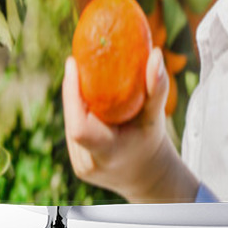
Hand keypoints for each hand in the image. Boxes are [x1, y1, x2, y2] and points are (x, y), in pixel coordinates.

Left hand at [62, 46, 170, 200]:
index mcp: (107, 153)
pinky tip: (85, 89)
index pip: (79, 127)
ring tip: (82, 69)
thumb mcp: (156, 117)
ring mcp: (78, 163)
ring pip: (70, 120)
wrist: (145, 174)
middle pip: (73, 117)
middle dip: (74, 87)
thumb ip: (156, 88)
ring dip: (75, 95)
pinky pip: (72, 125)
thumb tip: (156, 54)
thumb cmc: (151, 141)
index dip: (71, 93)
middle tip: (81, 59)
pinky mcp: (75, 158)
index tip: (73, 63)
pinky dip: (78, 106)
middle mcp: (87, 161)